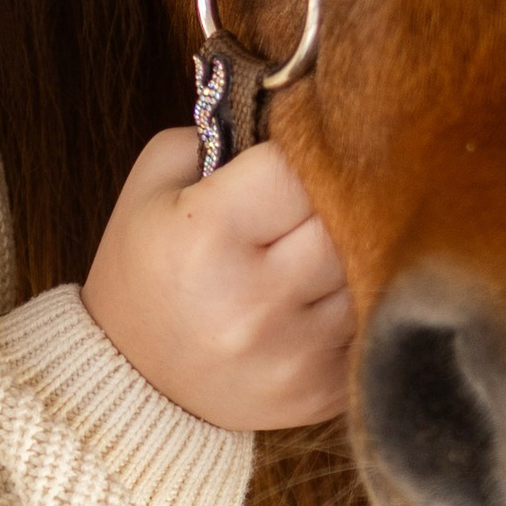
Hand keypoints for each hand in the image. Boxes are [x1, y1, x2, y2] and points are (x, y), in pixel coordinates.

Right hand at [82, 131, 351, 433]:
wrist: (133, 385)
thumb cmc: (142, 273)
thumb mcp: (151, 187)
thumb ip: (217, 133)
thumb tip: (289, 112)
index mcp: (211, 235)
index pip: (300, 165)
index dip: (299, 155)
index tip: (286, 164)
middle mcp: (258, 299)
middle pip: (346, 218)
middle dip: (331, 202)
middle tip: (306, 206)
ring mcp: (296, 353)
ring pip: (371, 269)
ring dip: (350, 254)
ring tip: (310, 252)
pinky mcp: (323, 393)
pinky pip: (372, 322)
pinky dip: (356, 305)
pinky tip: (319, 300)